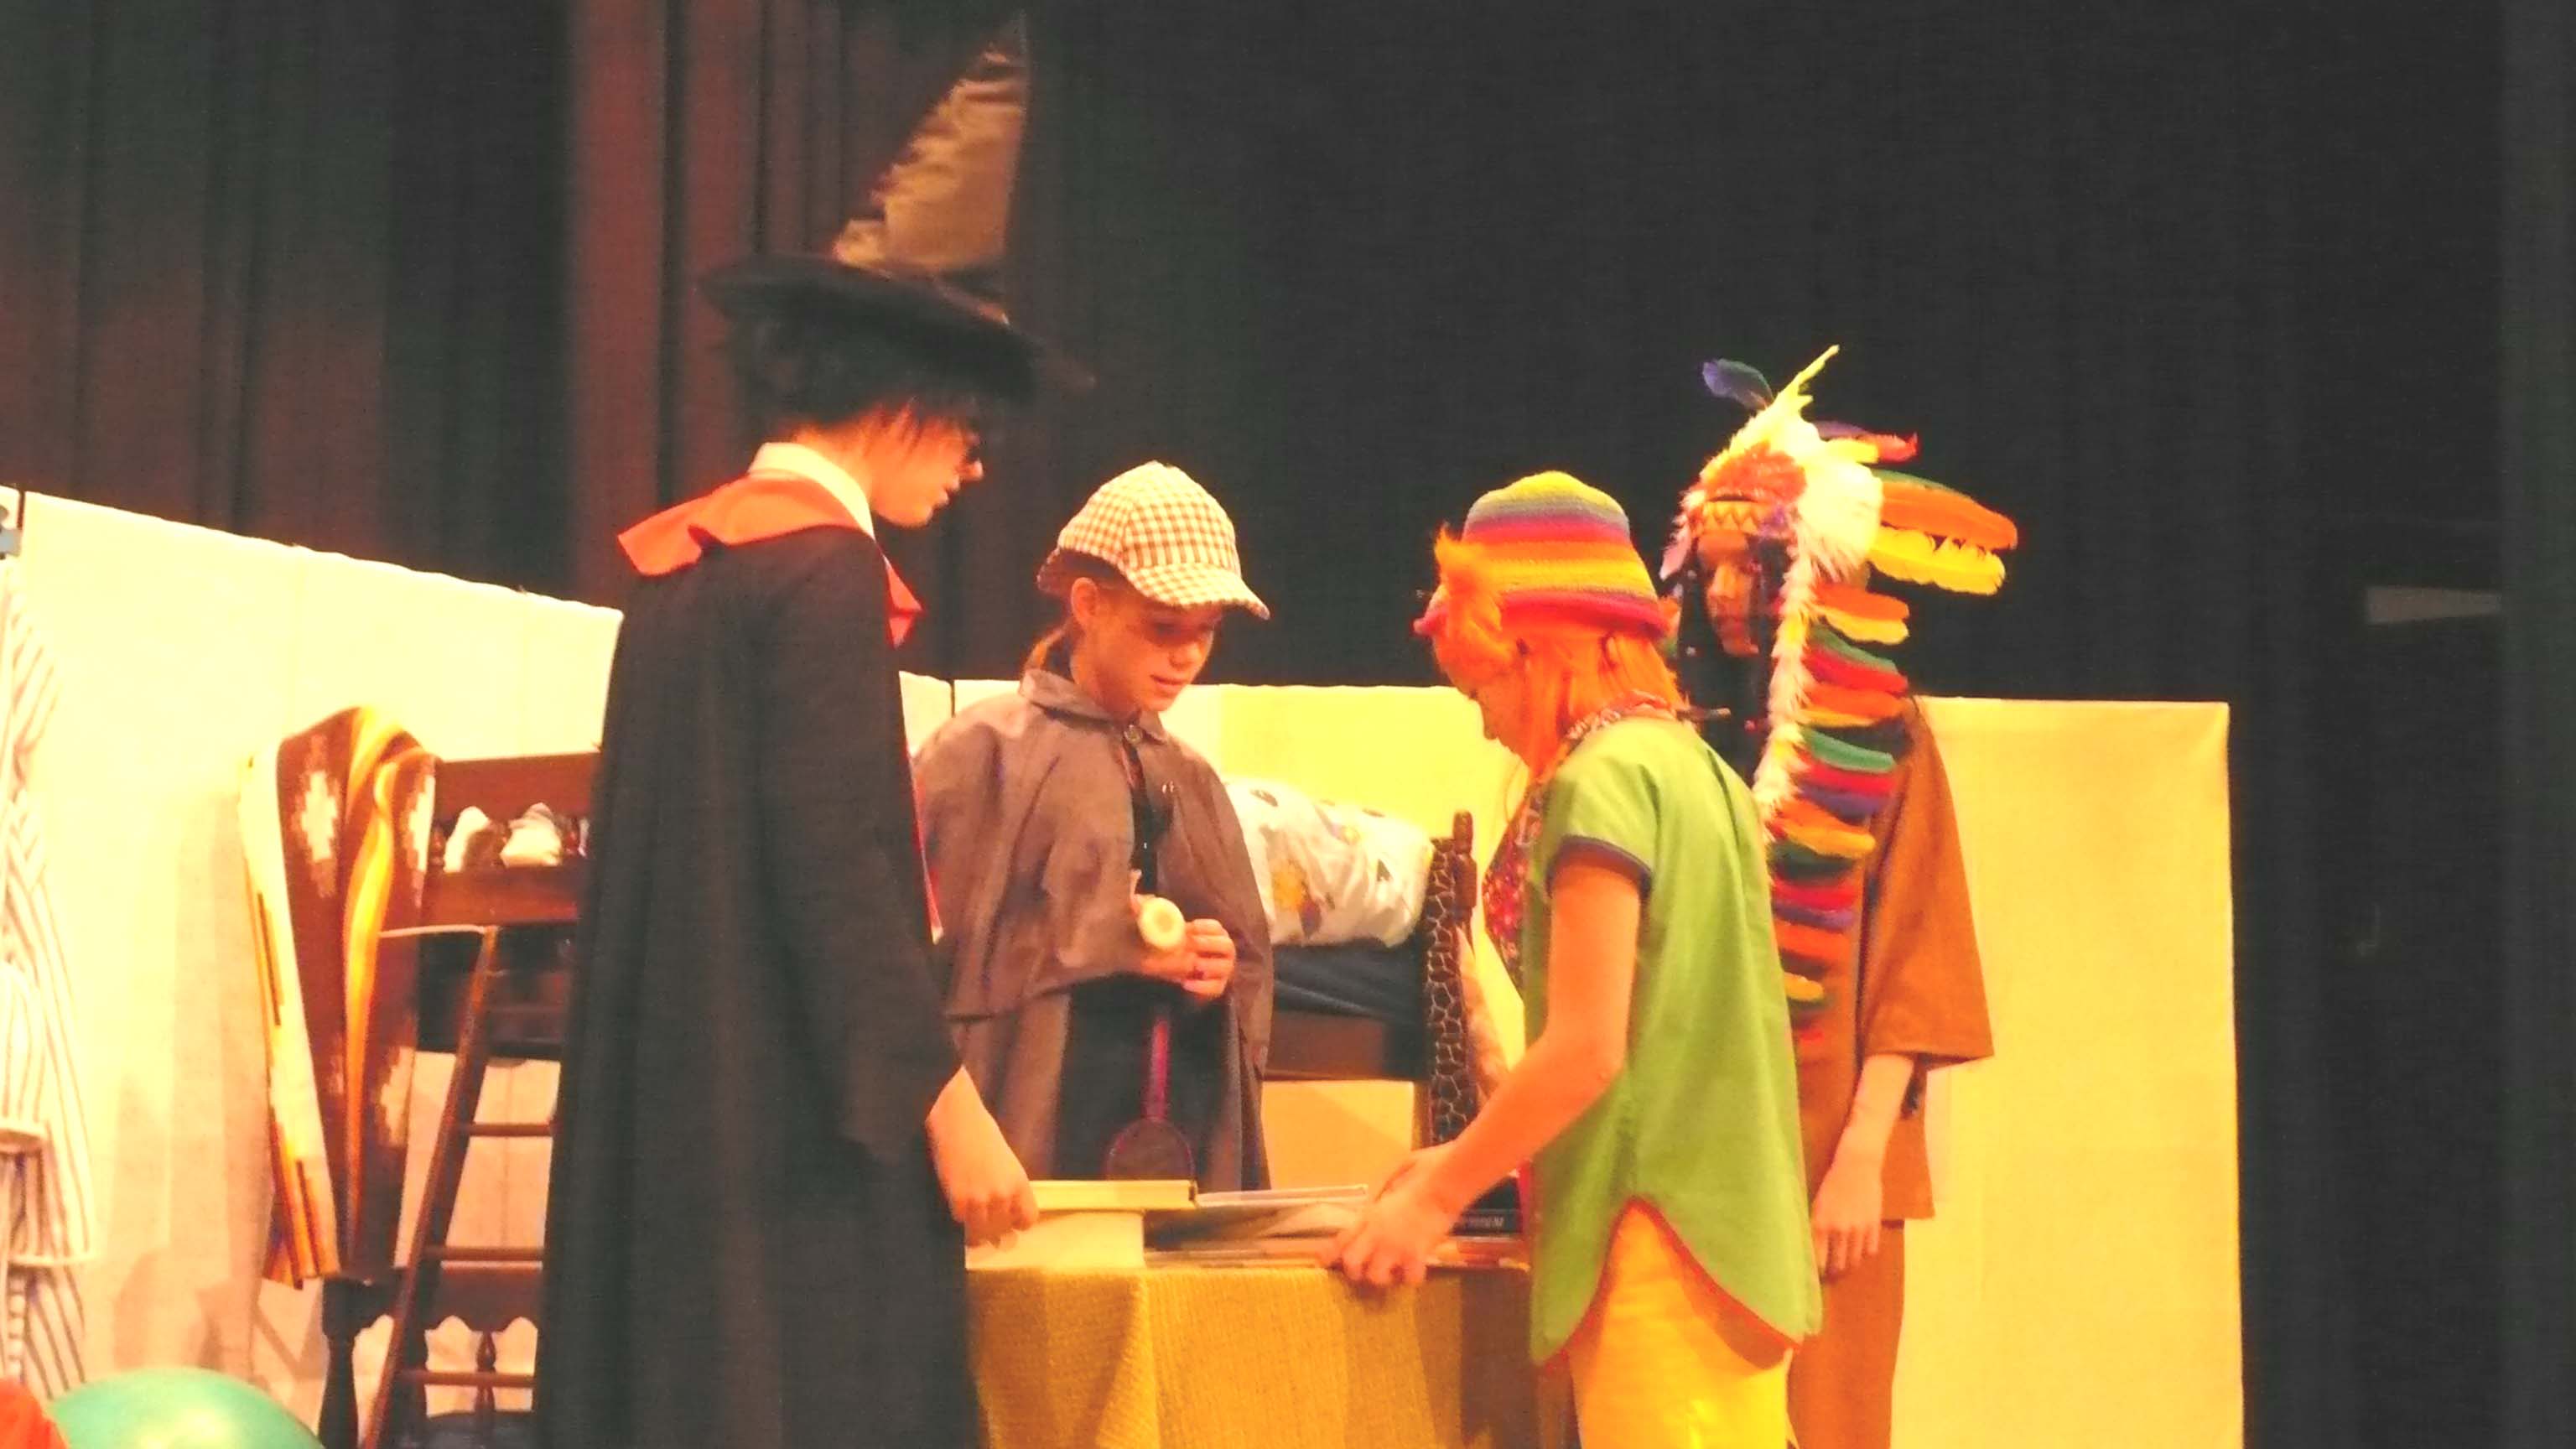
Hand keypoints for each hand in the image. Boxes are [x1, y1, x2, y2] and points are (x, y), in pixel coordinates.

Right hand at [926, 1073, 1038, 1246]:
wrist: (958, 1120)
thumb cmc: (982, 1133)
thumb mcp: (1006, 1162)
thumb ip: (1009, 1186)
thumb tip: (1006, 1209)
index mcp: (1020, 1183)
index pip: (1028, 1219)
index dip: (1017, 1224)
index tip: (1010, 1224)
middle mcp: (1004, 1195)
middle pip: (1002, 1231)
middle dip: (995, 1231)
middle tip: (987, 1231)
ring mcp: (980, 1199)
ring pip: (980, 1233)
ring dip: (975, 1232)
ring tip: (971, 1227)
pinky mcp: (958, 1200)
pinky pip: (960, 1222)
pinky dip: (958, 1218)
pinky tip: (957, 1209)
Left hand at [1131, 904, 1234, 1002]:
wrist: (1165, 973)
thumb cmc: (1167, 947)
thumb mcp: (1158, 930)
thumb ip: (1151, 912)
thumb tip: (1136, 895)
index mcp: (1213, 934)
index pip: (1217, 928)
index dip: (1205, 927)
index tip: (1188, 928)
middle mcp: (1222, 951)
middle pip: (1227, 945)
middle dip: (1210, 944)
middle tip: (1192, 944)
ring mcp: (1221, 970)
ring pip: (1226, 967)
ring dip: (1211, 965)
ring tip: (1195, 964)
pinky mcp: (1215, 987)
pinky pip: (1216, 989)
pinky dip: (1203, 987)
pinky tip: (1186, 983)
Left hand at [1321, 1144, 1461, 1287]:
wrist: (1446, 1182)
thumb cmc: (1424, 1171)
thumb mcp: (1395, 1175)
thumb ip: (1383, 1193)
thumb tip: (1382, 1200)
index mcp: (1371, 1213)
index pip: (1343, 1238)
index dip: (1329, 1253)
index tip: (1322, 1261)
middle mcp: (1377, 1234)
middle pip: (1352, 1265)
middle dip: (1357, 1271)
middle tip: (1367, 1269)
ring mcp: (1396, 1247)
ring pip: (1377, 1278)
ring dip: (1384, 1277)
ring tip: (1393, 1272)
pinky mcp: (1416, 1256)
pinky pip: (1410, 1278)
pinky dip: (1412, 1277)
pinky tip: (1416, 1269)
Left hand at [1810, 1146, 1884, 1279]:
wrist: (1856, 1165)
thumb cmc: (1831, 1182)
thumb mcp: (1817, 1204)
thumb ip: (1817, 1226)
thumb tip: (1812, 1247)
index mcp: (1821, 1224)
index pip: (1818, 1259)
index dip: (1817, 1271)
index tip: (1815, 1277)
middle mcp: (1839, 1230)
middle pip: (1837, 1264)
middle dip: (1833, 1272)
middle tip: (1831, 1274)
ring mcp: (1858, 1229)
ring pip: (1854, 1260)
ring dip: (1849, 1266)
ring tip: (1845, 1267)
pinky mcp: (1874, 1225)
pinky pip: (1870, 1249)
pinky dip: (1865, 1253)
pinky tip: (1861, 1252)